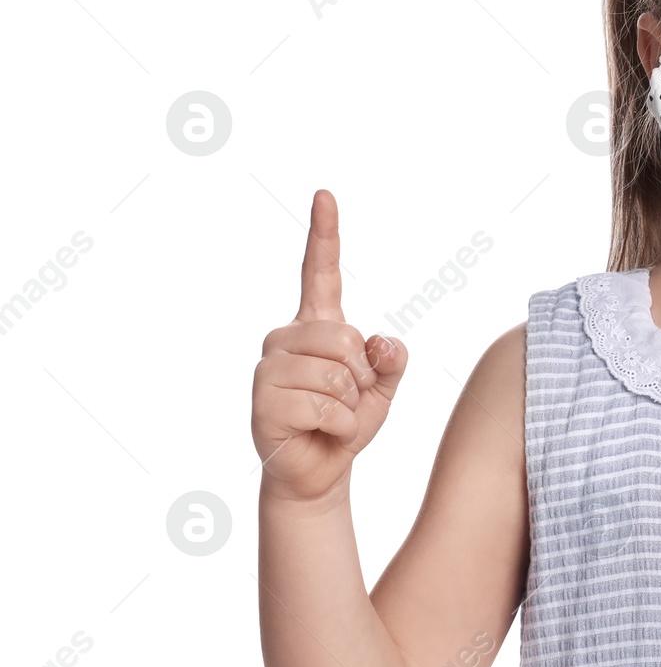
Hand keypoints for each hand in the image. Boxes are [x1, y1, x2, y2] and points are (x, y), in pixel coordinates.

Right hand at [251, 189, 408, 503]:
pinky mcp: (263, 403)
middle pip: (343, 336)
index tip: (325, 194)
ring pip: (334, 374)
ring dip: (351, 405)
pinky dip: (341, 426)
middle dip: (362, 375)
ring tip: (333, 418)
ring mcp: (269, 369)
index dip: (324, 233)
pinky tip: (325, 434)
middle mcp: (285, 338)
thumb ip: (392, 359)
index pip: (320, 273)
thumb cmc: (348, 423)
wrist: (321, 471)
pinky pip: (325, 407)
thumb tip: (379, 342)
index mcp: (316, 326)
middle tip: (350, 399)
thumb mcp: (384, 387)